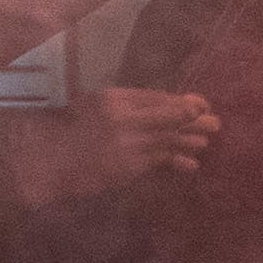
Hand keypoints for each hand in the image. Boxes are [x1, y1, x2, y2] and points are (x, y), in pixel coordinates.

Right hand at [19, 88, 216, 207]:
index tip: (198, 104)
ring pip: (169, 139)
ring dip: (190, 140)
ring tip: (206, 141)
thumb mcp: (94, 107)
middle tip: (213, 121)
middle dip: (193, 118)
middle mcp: (122, 118)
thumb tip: (166, 103)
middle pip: (169, 115)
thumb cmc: (69, 131)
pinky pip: (160, 160)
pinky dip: (177, 161)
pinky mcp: (129, 165)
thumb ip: (126, 104)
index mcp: (112, 98)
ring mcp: (127, 142)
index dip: (179, 102)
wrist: (49, 162)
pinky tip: (191, 165)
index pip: (155, 97)